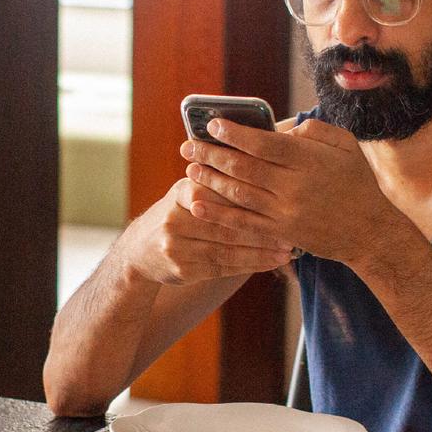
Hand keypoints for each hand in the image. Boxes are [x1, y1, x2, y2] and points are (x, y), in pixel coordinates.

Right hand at [125, 178, 296, 285]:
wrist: (140, 250)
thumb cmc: (180, 214)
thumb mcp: (189, 190)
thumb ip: (217, 181)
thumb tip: (260, 163)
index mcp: (183, 191)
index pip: (222, 194)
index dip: (252, 200)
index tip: (280, 202)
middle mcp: (177, 218)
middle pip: (227, 224)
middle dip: (262, 230)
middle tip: (291, 233)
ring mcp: (177, 246)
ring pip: (227, 249)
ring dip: (260, 252)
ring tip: (286, 252)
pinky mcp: (182, 269)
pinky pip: (222, 268)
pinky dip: (248, 266)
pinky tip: (269, 264)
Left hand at [180, 118, 400, 264]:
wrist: (371, 231)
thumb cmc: (358, 182)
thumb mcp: (345, 145)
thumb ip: (313, 130)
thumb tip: (279, 128)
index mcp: (309, 160)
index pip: (263, 143)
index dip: (235, 134)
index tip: (213, 124)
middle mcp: (295, 186)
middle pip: (244, 168)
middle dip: (212, 155)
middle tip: (188, 146)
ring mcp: (286, 212)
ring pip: (239, 194)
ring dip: (210, 181)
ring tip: (190, 169)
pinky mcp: (282, 233)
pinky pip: (244, 222)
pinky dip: (219, 214)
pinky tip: (198, 205)